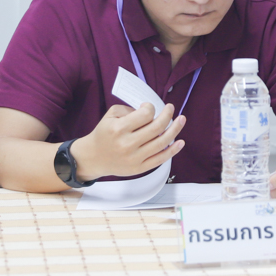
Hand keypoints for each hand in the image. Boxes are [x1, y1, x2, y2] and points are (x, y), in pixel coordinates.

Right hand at [69, 103, 185, 180]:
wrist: (93, 158)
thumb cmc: (103, 134)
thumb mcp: (110, 116)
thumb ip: (129, 110)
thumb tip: (149, 112)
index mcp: (118, 129)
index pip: (145, 114)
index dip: (150, 108)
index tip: (148, 107)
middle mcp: (127, 144)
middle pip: (156, 127)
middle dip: (167, 114)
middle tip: (171, 108)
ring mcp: (134, 158)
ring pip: (162, 142)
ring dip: (175, 129)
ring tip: (181, 120)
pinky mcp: (139, 168)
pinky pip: (160, 159)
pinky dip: (173, 150)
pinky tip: (180, 142)